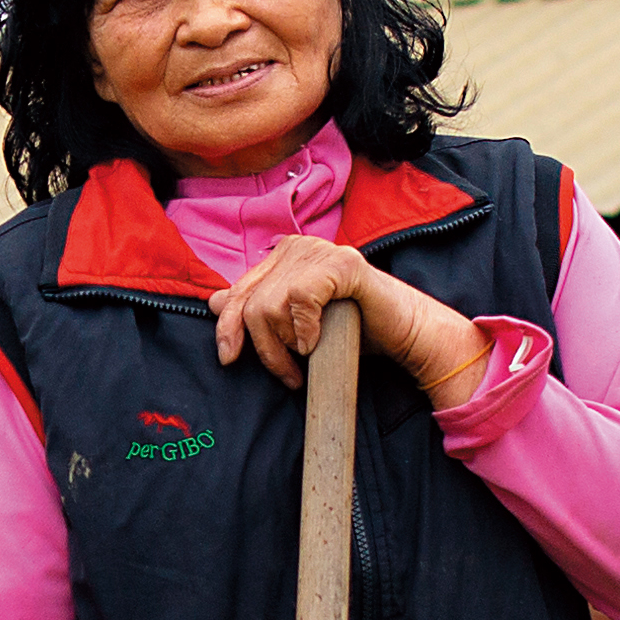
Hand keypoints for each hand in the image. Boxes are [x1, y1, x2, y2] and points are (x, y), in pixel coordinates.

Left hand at [205, 236, 485, 407]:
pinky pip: (300, 300)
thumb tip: (214, 301)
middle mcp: (298, 246)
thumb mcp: (297, 321)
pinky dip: (306, 330)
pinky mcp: (342, 264)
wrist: (404, 332)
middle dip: (263, 347)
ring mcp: (320, 251)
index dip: (228, 327)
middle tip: (286, 374)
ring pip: (270, 306)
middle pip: (250, 302)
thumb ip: (261, 306)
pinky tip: (318, 341)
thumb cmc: (353, 328)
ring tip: (306, 357)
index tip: (229, 358)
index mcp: (284, 254)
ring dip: (286, 344)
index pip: (238, 291)